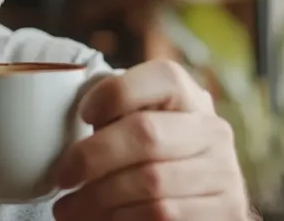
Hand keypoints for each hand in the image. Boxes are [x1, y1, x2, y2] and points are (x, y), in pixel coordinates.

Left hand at [52, 60, 250, 219]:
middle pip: (147, 134)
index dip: (118, 92)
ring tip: (67, 208)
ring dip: (98, 198)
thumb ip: (116, 117)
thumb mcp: (139, 130)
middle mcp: (213, 131)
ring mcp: (224, 174)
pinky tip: (98, 220)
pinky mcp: (225, 211)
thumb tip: (59, 120)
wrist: (199, 209)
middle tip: (62, 176)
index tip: (83, 114)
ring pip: (150, 183)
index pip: (164, 77)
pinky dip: (120, 220)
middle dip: (93, 156)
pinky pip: (162, 215)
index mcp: (190, 99)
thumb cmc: (151, 161)